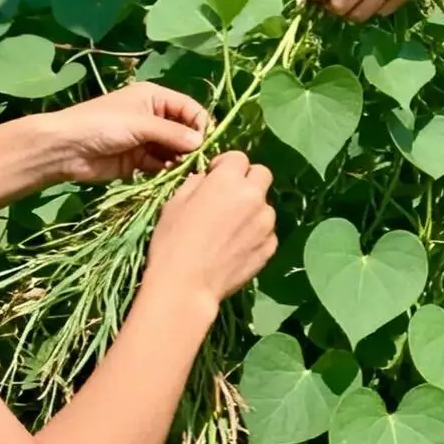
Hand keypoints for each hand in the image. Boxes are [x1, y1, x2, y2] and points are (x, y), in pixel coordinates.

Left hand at [49, 84, 210, 184]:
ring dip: (180, 160)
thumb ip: (172, 133)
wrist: (66, 149)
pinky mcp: (137, 161)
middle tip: (197, 162)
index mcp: (155, 98)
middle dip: (191, 145)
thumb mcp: (140, 124)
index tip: (207, 143)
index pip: (188, 108)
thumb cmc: (103, 125)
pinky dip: (167, 171)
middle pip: (183, 130)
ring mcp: (145, 140)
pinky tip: (171, 177)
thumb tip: (201, 142)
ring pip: (173, 150)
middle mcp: (153, 117)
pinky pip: (160, 165)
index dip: (200, 124)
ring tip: (183, 171)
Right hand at [144, 151, 276, 309]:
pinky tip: (238, 247)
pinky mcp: (270, 246)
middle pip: (262, 174)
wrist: (186, 286)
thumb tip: (206, 179)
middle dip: (247, 180)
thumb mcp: (175, 203)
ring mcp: (265, 222)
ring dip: (252, 209)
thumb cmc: (173, 241)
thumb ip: (196, 183)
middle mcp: (253, 195)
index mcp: (228, 179)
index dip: (225, 166)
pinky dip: (256, 234)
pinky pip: (267, 232)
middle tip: (229, 197)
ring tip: (232, 229)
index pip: (239, 157)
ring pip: (265, 205)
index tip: (215, 177)